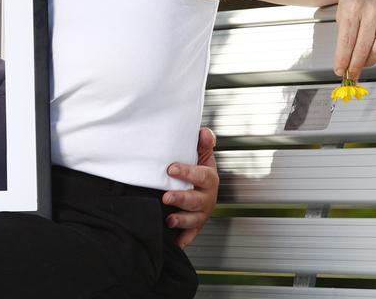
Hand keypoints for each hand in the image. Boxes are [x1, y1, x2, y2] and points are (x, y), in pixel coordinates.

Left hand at [162, 127, 217, 248]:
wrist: (202, 187)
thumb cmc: (199, 170)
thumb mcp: (202, 155)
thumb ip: (204, 143)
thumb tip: (203, 132)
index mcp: (209, 178)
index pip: (201, 175)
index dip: (187, 172)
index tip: (170, 169)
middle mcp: (207, 197)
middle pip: (196, 200)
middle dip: (181, 199)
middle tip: (166, 197)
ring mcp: (201, 213)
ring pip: (194, 219)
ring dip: (181, 221)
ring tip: (168, 220)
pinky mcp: (195, 225)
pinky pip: (191, 234)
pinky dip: (184, 239)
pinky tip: (176, 242)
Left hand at [333, 0, 375, 80]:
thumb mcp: (343, 5)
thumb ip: (343, 28)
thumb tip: (343, 54)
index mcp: (352, 9)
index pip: (346, 41)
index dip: (343, 59)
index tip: (339, 71)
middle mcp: (371, 13)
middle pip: (362, 48)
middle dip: (355, 66)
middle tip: (351, 75)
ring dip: (370, 62)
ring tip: (363, 66)